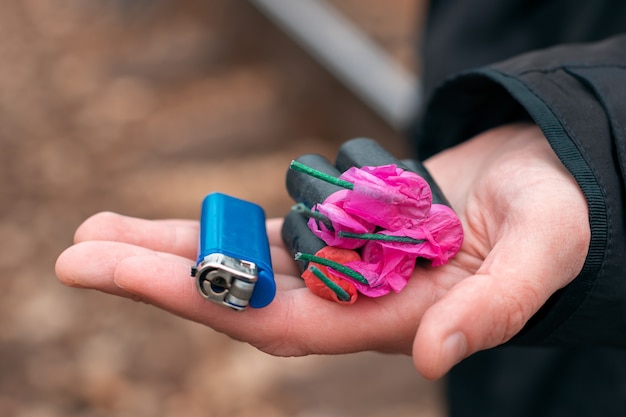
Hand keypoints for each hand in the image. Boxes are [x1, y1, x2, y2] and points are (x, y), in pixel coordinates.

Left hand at [55, 123, 589, 378]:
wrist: (544, 179)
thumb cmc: (550, 217)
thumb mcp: (542, 252)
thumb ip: (497, 307)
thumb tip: (432, 357)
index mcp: (391, 316)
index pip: (279, 319)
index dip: (201, 297)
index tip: (119, 274)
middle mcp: (352, 298)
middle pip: (240, 294)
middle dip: (158, 276)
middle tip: (74, 255)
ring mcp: (341, 263)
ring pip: (242, 260)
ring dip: (172, 247)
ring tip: (95, 232)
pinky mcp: (340, 229)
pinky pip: (266, 231)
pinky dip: (219, 226)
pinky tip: (172, 221)